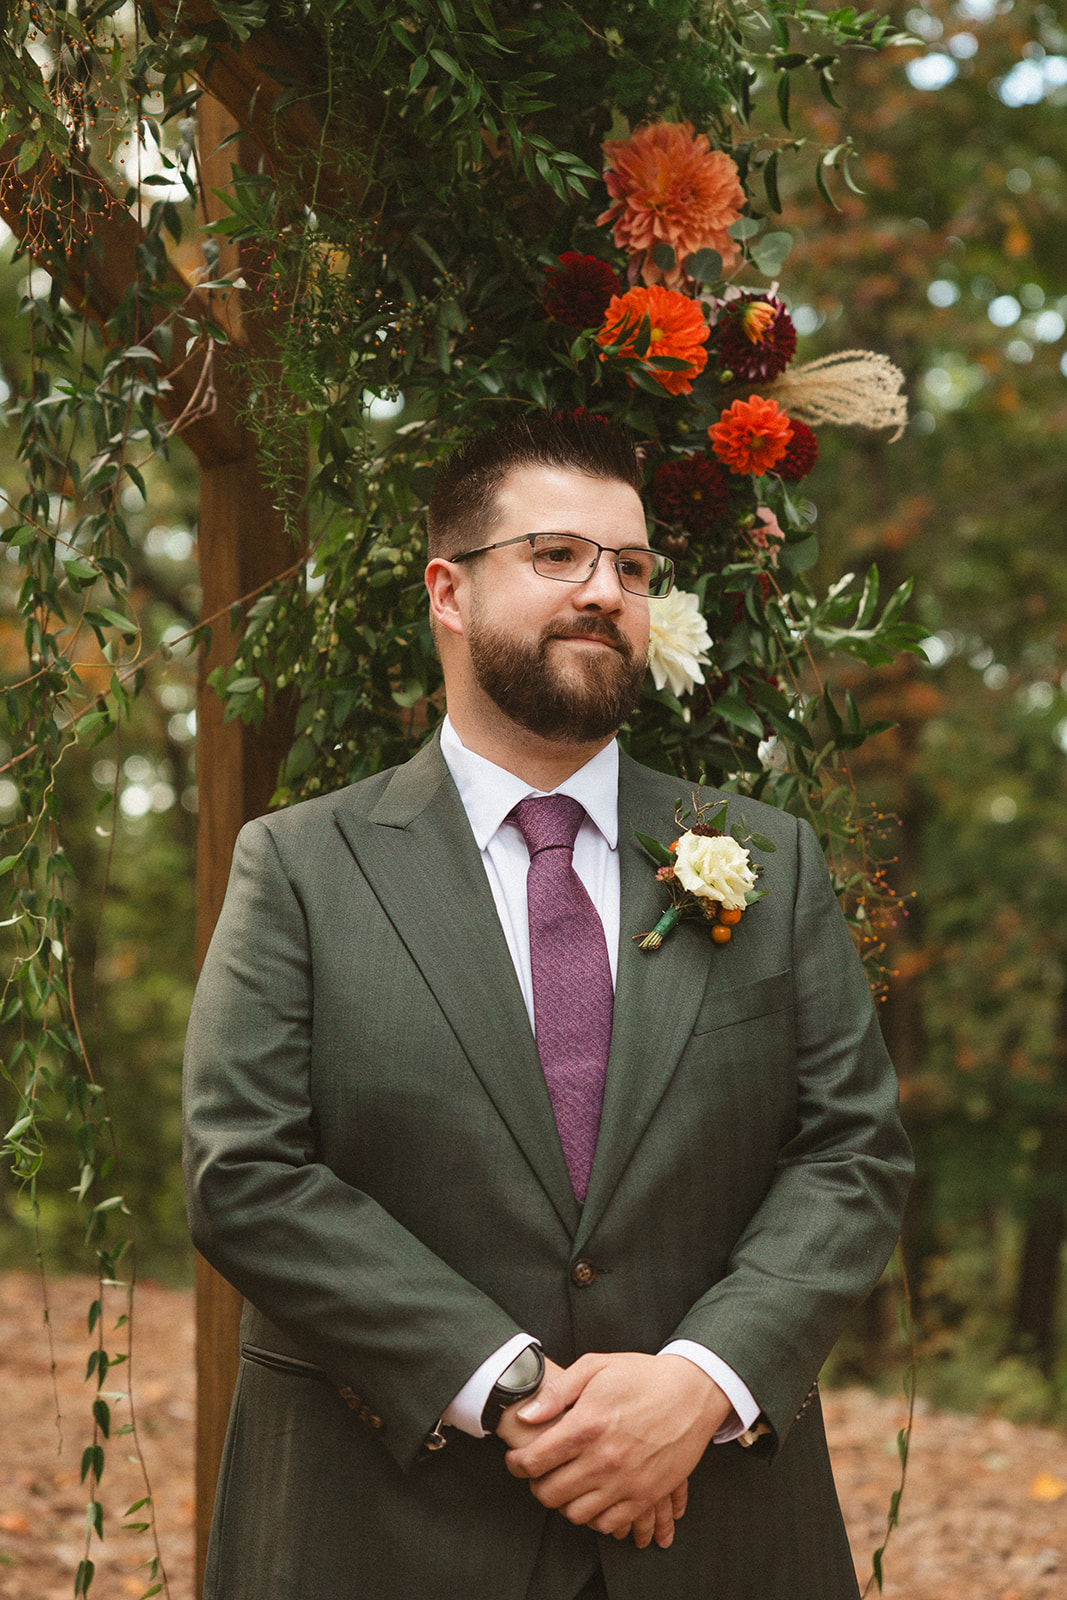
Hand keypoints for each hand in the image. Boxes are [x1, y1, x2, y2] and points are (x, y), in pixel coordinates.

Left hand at [504, 1352, 730, 1539]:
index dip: (516, 1464)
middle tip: (540, 1473)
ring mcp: (625, 1481)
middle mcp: (604, 1458)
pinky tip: (592, 1496)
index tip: (517, 1460)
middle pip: (549, 1493)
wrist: (692, 1392)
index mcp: (587, 1424)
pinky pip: (607, 1523)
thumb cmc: (642, 1375)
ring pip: (575, 1513)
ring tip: (566, 1484)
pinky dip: (593, 1516)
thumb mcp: (596, 1366)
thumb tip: (528, 1416)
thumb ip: (558, 1392)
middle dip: (536, 1484)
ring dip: (563, 1502)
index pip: (534, 1460)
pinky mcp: (645, 1495)